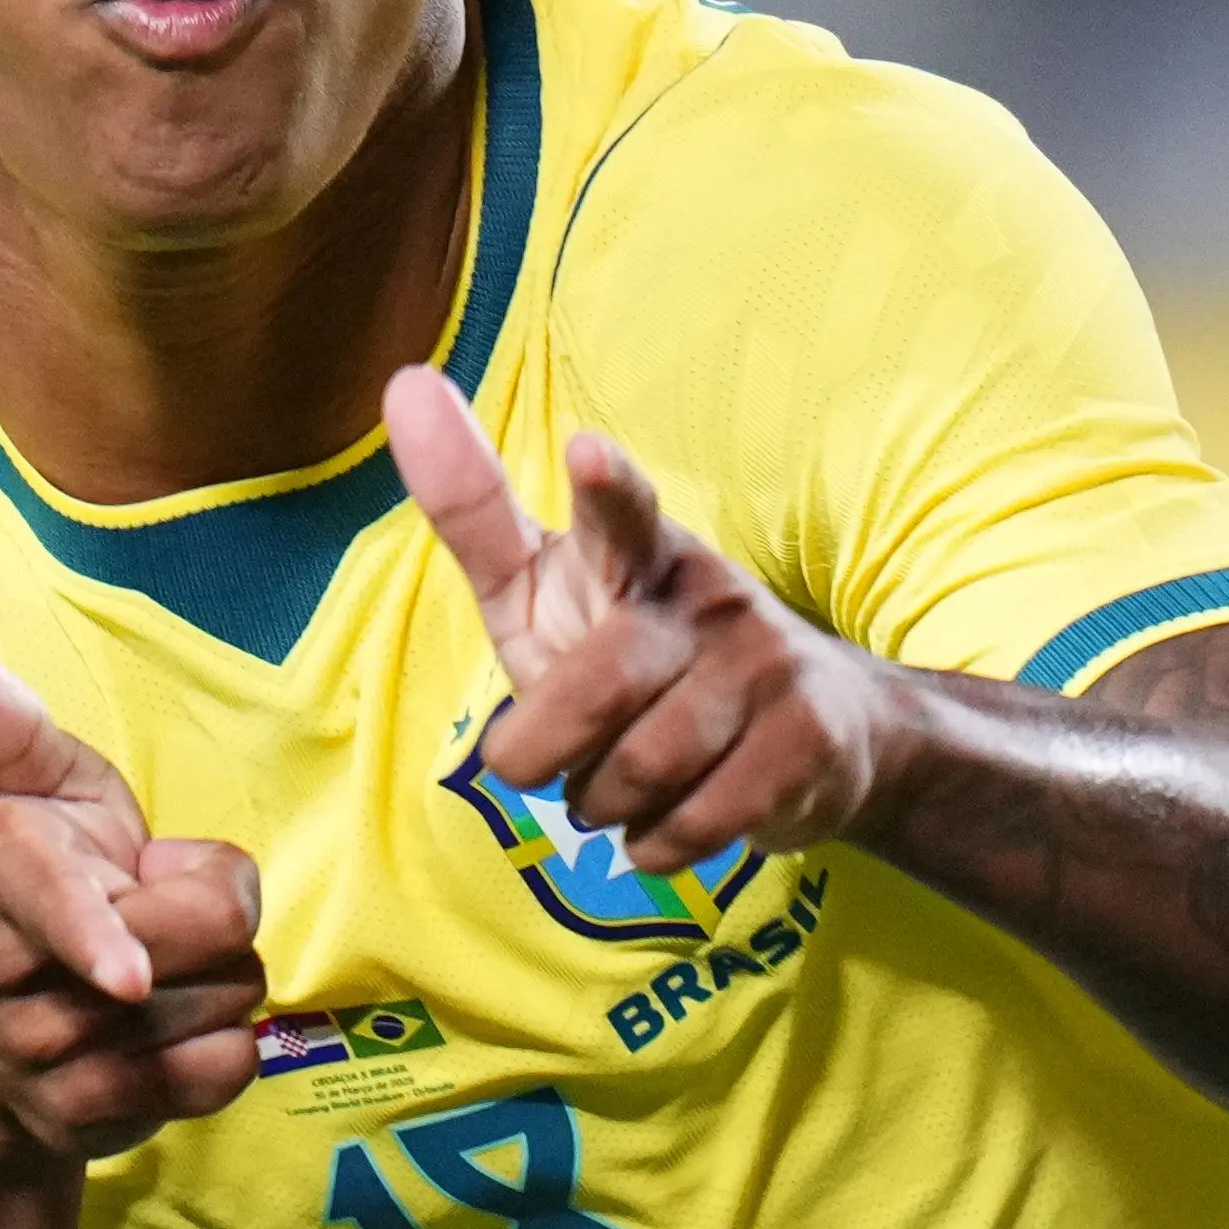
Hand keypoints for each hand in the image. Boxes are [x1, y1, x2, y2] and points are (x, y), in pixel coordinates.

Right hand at [0, 646, 266, 1160]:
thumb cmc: (42, 880)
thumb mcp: (29, 784)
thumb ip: (4, 723)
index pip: (48, 896)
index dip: (91, 932)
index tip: (126, 977)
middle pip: (197, 938)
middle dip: (212, 912)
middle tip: (157, 903)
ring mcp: (38, 1054)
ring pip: (218, 1005)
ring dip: (217, 981)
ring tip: (153, 969)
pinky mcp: (85, 1117)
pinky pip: (219, 1073)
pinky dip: (223, 1050)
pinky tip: (170, 1033)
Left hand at [385, 366, 907, 876]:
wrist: (824, 733)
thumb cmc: (642, 654)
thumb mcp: (547, 584)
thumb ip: (474, 509)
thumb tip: (403, 383)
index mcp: (638, 550)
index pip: (618, 511)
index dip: (604, 488)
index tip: (585, 453)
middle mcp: (708, 596)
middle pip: (599, 686)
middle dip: (544, 749)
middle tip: (537, 764)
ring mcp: (765, 666)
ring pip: (642, 768)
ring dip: (601, 804)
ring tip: (613, 788)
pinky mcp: (806, 740)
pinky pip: (695, 821)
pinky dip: (654, 845)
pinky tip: (661, 826)